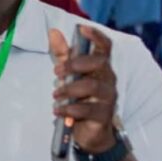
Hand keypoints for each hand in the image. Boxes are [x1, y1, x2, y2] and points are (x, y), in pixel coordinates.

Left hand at [50, 25, 118, 154]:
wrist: (90, 132)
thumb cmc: (80, 98)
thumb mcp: (69, 74)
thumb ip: (62, 54)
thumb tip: (53, 31)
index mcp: (100, 66)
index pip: (105, 47)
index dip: (96, 36)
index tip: (82, 28)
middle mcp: (108, 79)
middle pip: (99, 62)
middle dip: (75, 64)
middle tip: (56, 72)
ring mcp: (108, 97)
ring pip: (92, 86)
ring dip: (69, 88)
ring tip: (55, 95)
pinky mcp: (103, 115)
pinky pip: (87, 109)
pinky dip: (69, 109)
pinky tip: (58, 110)